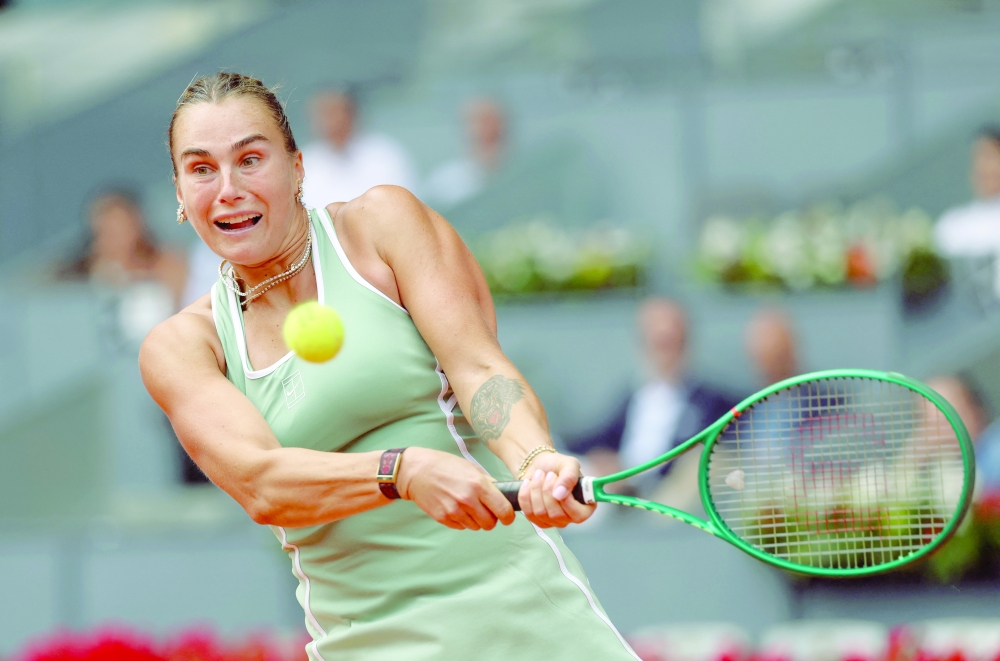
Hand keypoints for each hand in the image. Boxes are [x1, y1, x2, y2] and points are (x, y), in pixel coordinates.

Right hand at [396, 448, 515, 530]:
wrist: (417, 471)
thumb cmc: (444, 466)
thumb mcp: (471, 467)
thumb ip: (488, 482)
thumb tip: (503, 495)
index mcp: (478, 485)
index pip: (503, 510)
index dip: (508, 516)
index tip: (506, 516)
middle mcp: (468, 499)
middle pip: (490, 524)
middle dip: (491, 519)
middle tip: (485, 511)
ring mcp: (454, 510)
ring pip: (476, 527)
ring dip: (475, 520)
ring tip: (466, 506)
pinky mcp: (443, 518)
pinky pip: (461, 527)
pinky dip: (461, 521)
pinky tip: (455, 507)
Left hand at [517, 451, 595, 527]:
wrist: (540, 466)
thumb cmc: (559, 466)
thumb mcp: (569, 464)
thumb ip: (569, 477)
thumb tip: (559, 495)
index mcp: (585, 506)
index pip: (578, 515)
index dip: (566, 500)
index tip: (557, 479)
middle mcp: (570, 517)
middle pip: (556, 514)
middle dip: (547, 490)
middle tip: (548, 474)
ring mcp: (553, 521)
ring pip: (540, 513)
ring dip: (536, 490)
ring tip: (539, 475)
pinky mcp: (537, 520)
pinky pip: (528, 513)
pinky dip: (525, 495)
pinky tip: (528, 483)